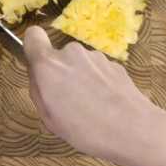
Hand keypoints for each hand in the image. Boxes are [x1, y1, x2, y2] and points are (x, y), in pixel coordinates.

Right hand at [22, 26, 165, 165]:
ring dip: (80, 79)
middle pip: (58, 56)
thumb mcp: (48, 117)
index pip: (32, 36)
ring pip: (79, 64)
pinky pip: (97, 71)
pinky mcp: (114, 64)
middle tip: (66, 102)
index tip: (38, 68)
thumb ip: (38, 90)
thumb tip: (37, 75)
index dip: (33, 49)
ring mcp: (95, 57)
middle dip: (60, 74)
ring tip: (89, 108)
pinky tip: (105, 105)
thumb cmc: (85, 128)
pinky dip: (98, 83)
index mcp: (48, 64)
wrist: (133, 129)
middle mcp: (71, 53)